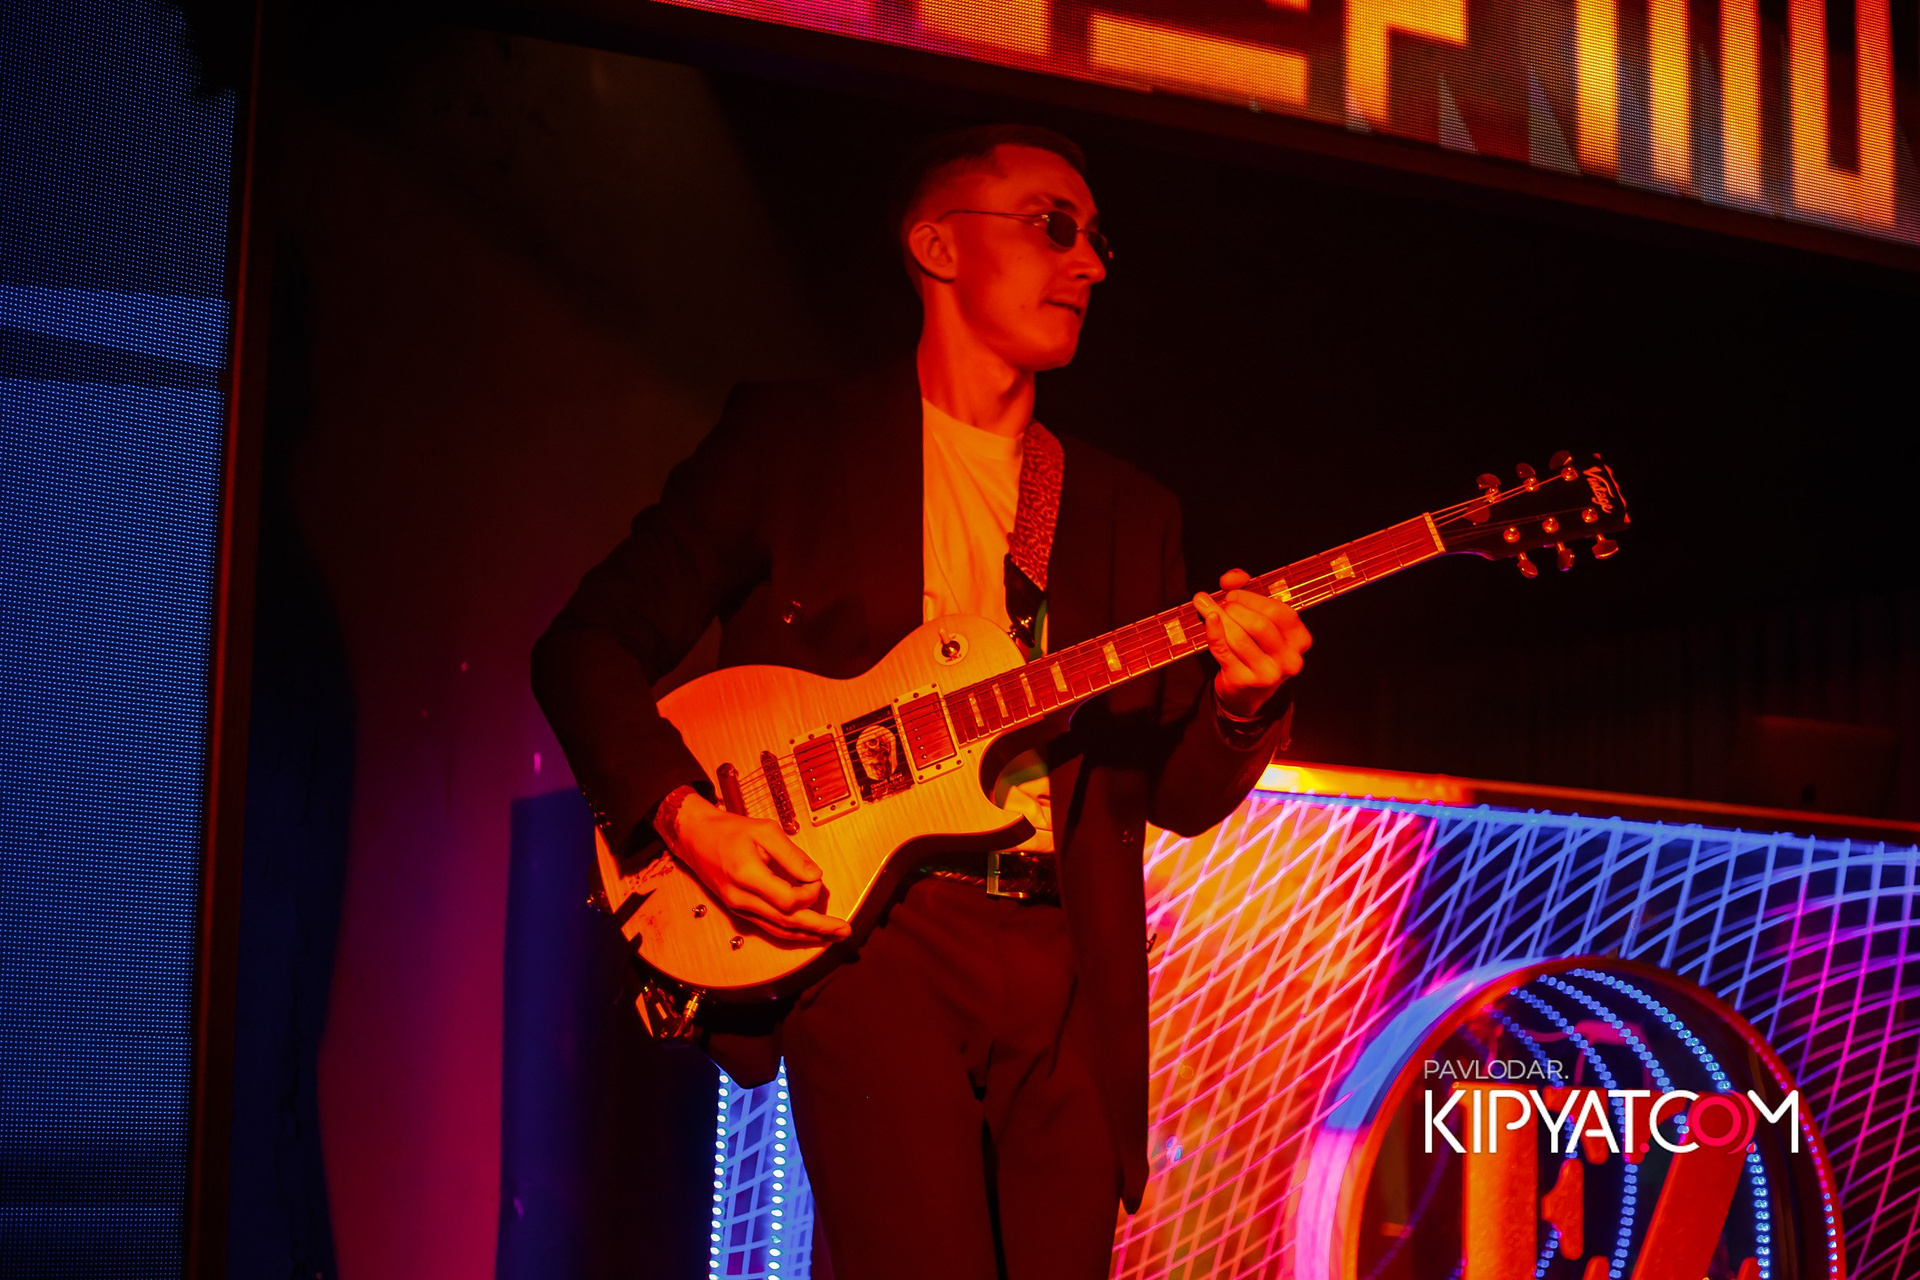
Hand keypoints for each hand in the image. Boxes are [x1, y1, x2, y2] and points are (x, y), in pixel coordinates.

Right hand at [660, 791, 851, 943]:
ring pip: (778, 930)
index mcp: (747, 875)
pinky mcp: (739, 910)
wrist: (695, 837)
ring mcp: (738, 907)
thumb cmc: (730, 830)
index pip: (788, 900)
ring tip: (833, 937)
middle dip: (819, 928)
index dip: (810, 893)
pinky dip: (791, 932)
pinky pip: (769, 927)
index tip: (816, 876)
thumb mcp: (764, 831)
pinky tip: (807, 933)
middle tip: (845, 930)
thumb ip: (791, 855)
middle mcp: (741, 898)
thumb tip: (815, 876)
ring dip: (808, 935)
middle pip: (787, 922)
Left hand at [1192, 568, 1312, 718]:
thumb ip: (1247, 589)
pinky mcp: (1243, 681)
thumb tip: (1231, 578)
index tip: (1232, 594)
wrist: (1247, 692)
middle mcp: (1289, 659)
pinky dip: (1213, 631)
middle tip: (1223, 604)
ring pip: (1239, 637)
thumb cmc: (1256, 647)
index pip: (1279, 612)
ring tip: (1207, 608)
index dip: (1251, 598)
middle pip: (1260, 625)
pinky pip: (1223, 650)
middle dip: (1236, 608)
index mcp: (1300, 639)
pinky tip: (1208, 618)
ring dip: (1220, 617)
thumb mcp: (1260, 617)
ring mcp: (1267, 674)